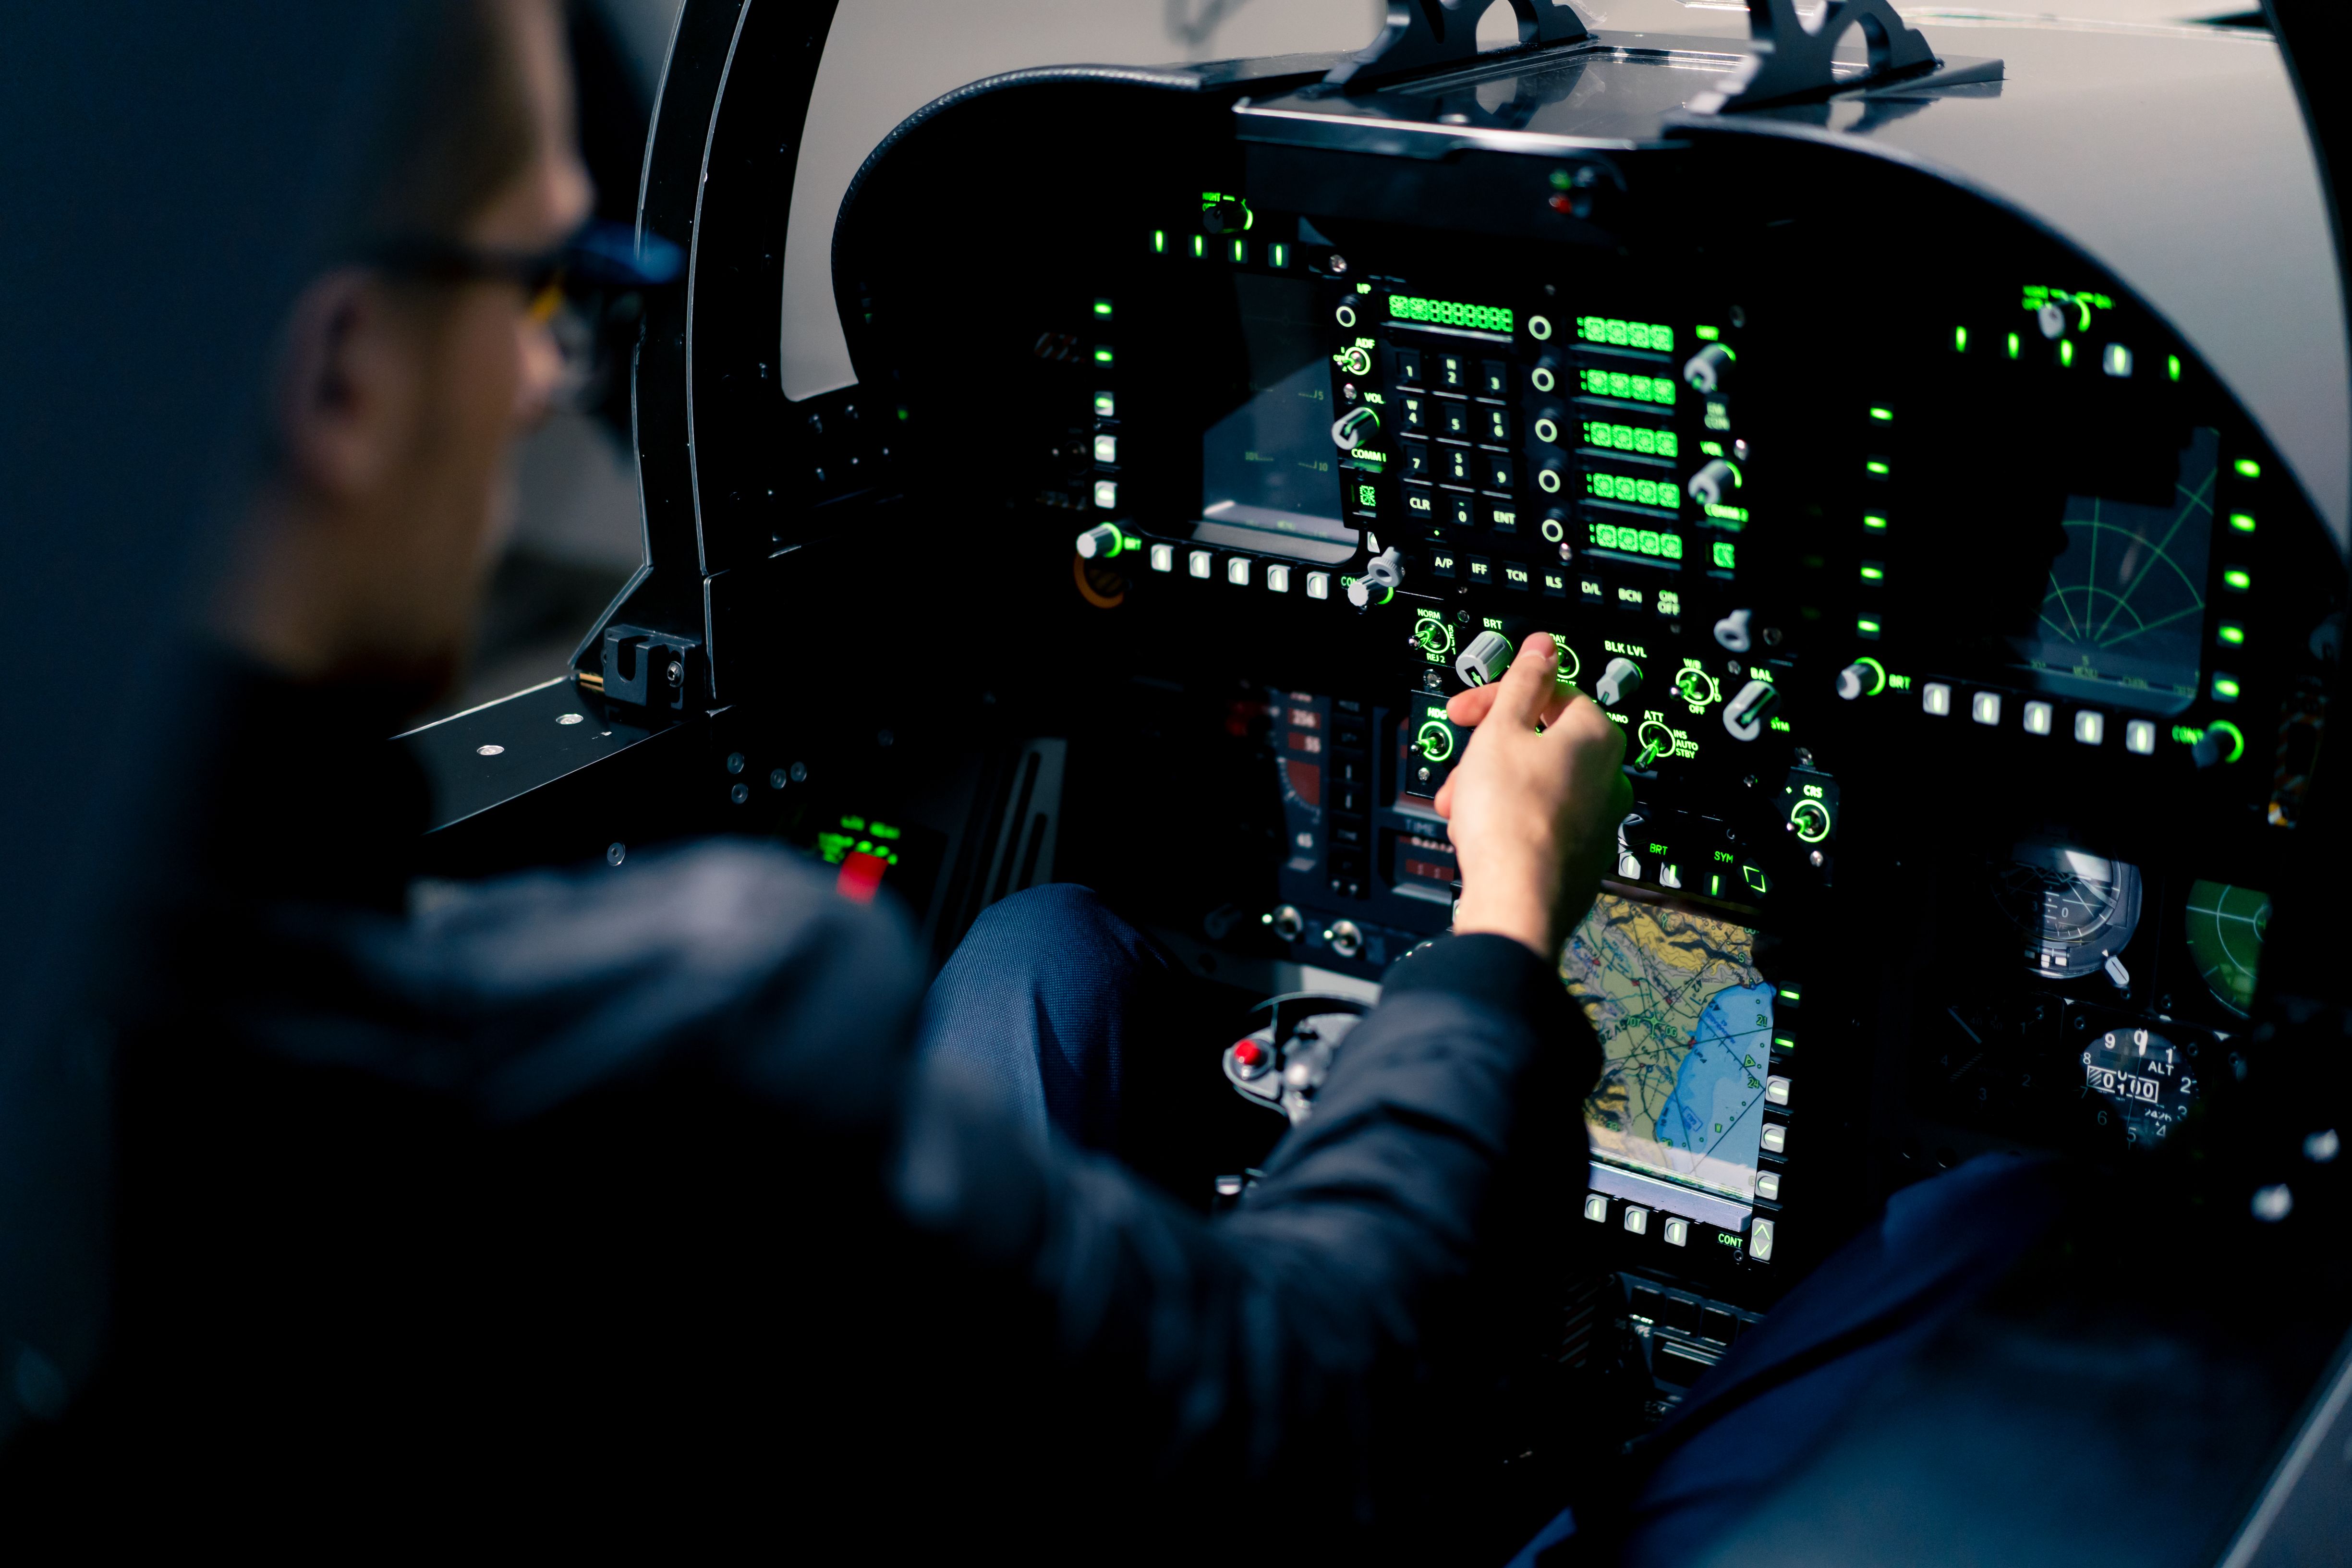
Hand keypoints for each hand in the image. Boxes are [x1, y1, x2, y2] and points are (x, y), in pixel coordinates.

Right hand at [1432, 633, 1631, 959]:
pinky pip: (1541, 822)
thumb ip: (1525, 680)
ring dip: (1492, 785)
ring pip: (1537, 784)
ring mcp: (1599, 821)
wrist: (1516, 901)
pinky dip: (1509, 819)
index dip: (1500, 696)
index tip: (1471, 707)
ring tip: (1460, 805)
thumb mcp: (1502, 729)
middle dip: (1490, 749)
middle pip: (1541, 741)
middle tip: (1461, 761)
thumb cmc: (1510, 818)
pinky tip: (1479, 832)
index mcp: (1598, 736)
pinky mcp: (1582, 857)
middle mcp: (1609, 777)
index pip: (1551, 692)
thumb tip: (1544, 646)